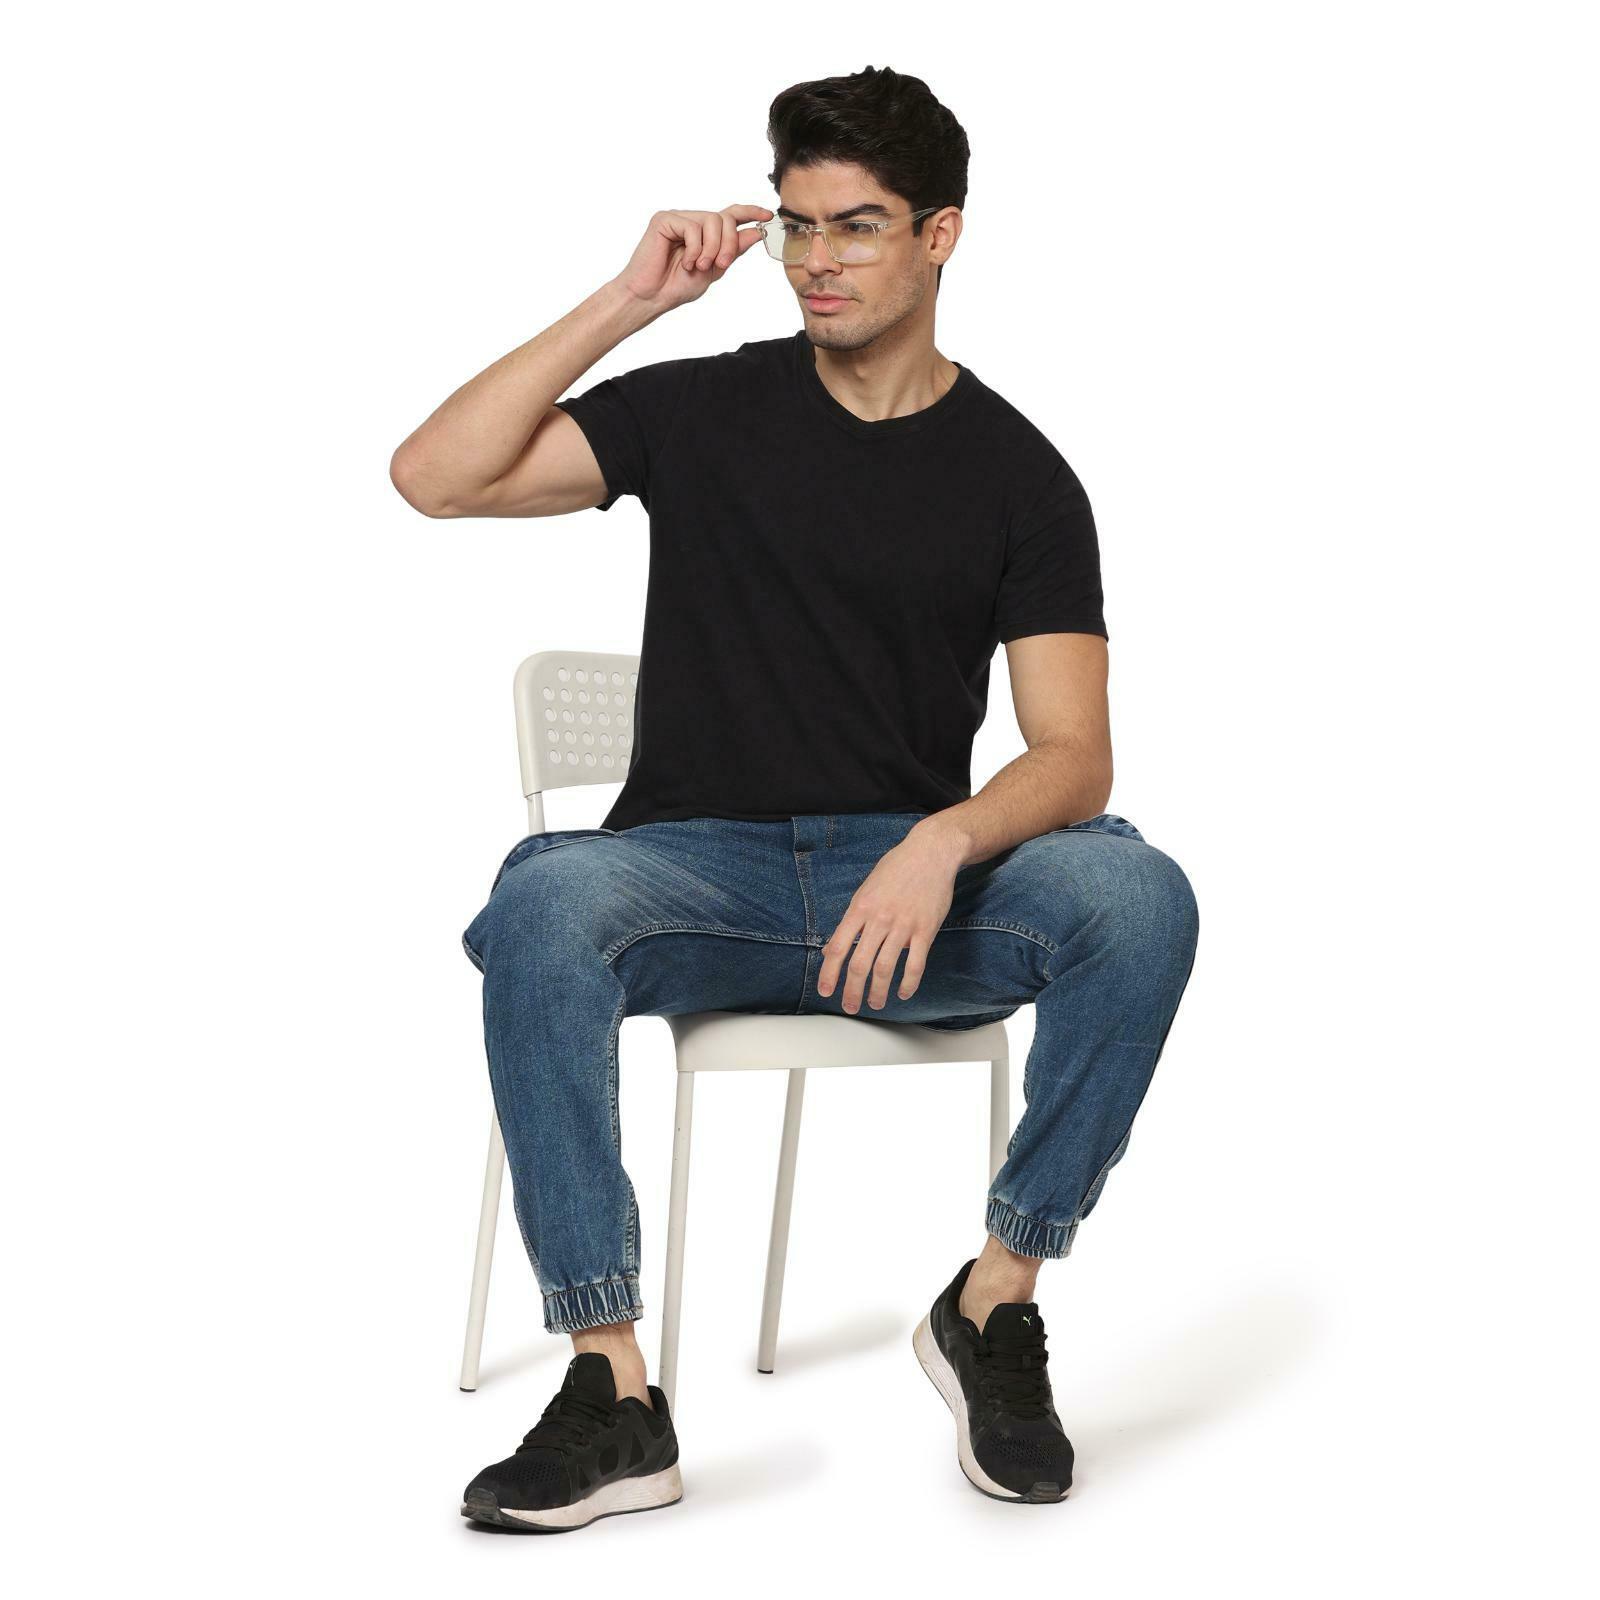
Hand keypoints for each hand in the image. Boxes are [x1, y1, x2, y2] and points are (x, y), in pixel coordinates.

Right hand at [612, 206, 773, 313]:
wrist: (651, 297)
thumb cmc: (676, 286)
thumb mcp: (714, 270)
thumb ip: (733, 251)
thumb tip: (755, 232)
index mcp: (704, 233)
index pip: (730, 215)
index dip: (750, 212)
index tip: (768, 214)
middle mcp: (692, 221)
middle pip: (725, 218)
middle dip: (729, 243)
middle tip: (720, 264)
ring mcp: (678, 219)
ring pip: (711, 220)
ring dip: (711, 248)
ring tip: (699, 266)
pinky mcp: (664, 220)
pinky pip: (692, 227)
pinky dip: (694, 249)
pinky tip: (684, 262)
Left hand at [816, 827, 966, 1012]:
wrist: (931, 852)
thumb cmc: (896, 869)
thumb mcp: (866, 890)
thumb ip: (851, 921)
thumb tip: (832, 948)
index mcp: (860, 908)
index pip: (839, 947)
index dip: (829, 973)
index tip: (825, 991)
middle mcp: (879, 919)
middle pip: (860, 963)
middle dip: (852, 990)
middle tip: (850, 1006)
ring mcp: (903, 925)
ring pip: (886, 968)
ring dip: (879, 991)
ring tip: (876, 1003)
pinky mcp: (926, 929)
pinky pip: (916, 963)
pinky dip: (909, 983)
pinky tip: (903, 992)